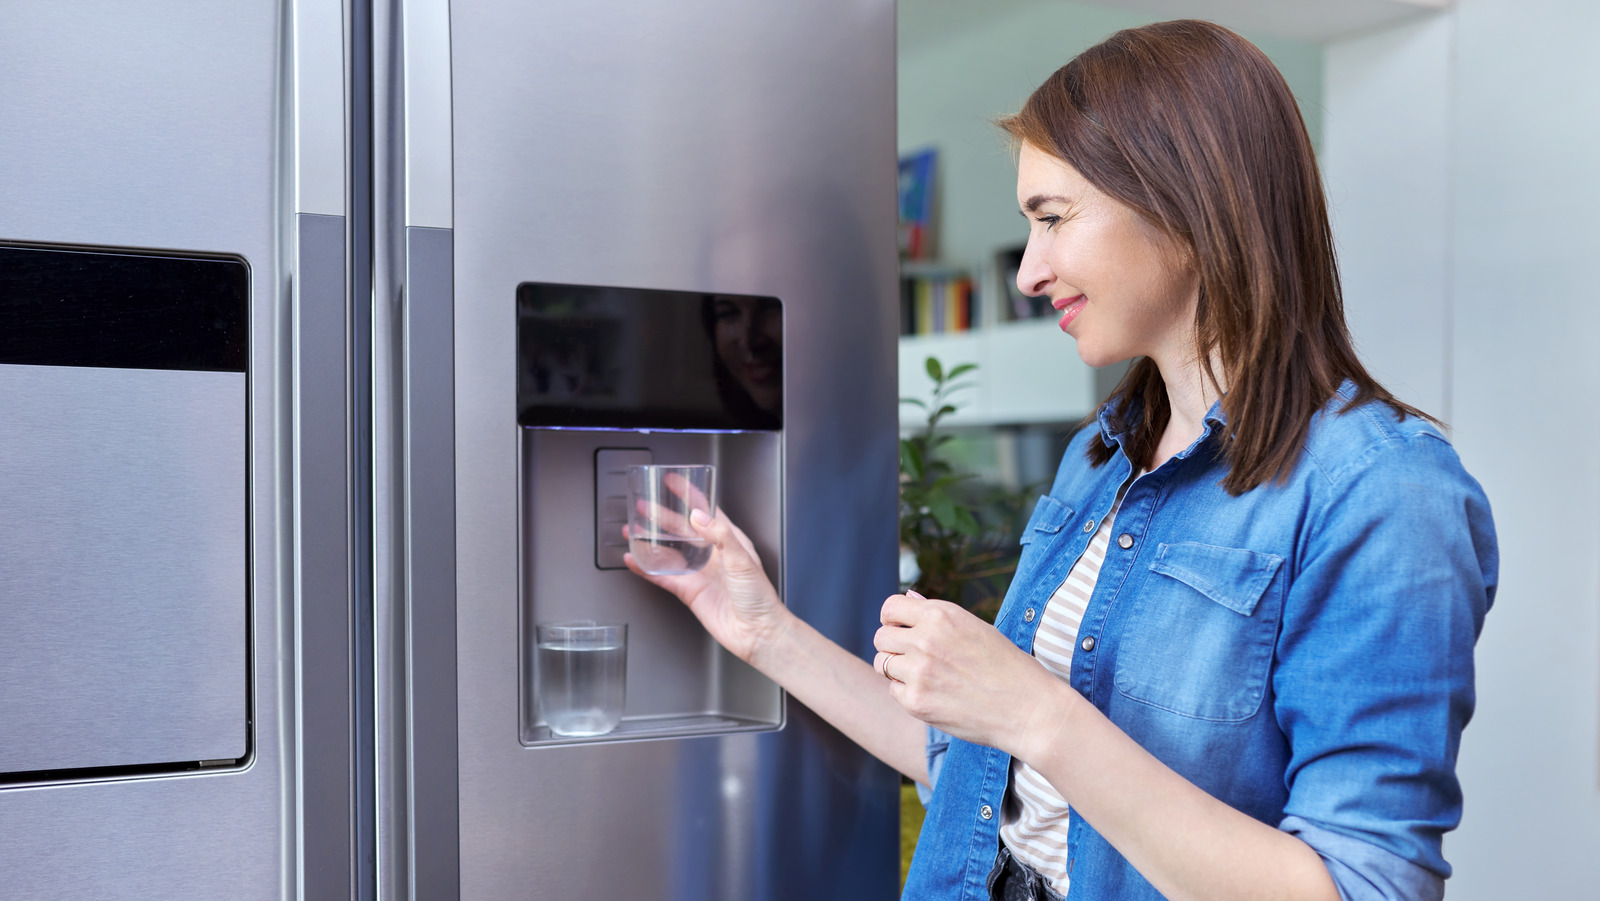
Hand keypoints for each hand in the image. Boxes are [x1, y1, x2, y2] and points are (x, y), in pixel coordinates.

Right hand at [623, 493, 786, 664]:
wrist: (756, 632)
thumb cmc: (759, 597)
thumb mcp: (743, 560)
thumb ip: (721, 536)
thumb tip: (699, 517)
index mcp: (729, 540)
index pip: (705, 511)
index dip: (689, 495)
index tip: (673, 482)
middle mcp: (712, 554)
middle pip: (680, 529)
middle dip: (661, 516)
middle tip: (642, 506)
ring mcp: (699, 572)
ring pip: (668, 551)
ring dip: (650, 541)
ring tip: (632, 531)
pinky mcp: (689, 591)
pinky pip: (663, 576)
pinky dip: (646, 568)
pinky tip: (634, 560)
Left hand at [873, 591, 1064, 755]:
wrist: (1028, 709)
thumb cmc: (1007, 666)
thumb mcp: (975, 628)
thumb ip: (937, 614)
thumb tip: (909, 597)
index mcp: (941, 615)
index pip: (890, 607)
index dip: (892, 619)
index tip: (902, 629)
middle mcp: (925, 640)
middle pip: (881, 637)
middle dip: (893, 645)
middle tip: (915, 657)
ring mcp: (919, 672)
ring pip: (882, 664)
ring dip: (897, 669)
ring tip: (924, 676)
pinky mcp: (916, 702)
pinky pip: (894, 691)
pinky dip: (908, 693)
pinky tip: (934, 695)